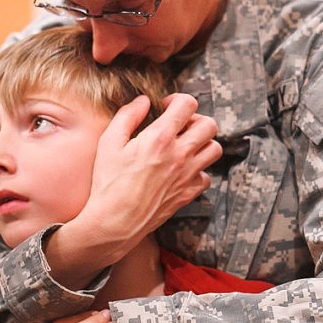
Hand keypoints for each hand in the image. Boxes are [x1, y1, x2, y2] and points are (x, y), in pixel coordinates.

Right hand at [46, 93, 220, 286]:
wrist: (115, 222)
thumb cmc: (108, 183)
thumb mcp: (108, 143)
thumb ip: (127, 116)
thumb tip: (142, 101)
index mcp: (160, 138)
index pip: (188, 104)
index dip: (178, 100)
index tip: (167, 107)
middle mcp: (180, 155)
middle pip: (209, 125)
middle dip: (195, 119)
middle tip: (180, 126)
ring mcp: (187, 175)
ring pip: (215, 149)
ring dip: (202, 143)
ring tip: (185, 146)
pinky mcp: (188, 194)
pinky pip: (207, 176)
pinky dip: (198, 170)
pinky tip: (181, 170)